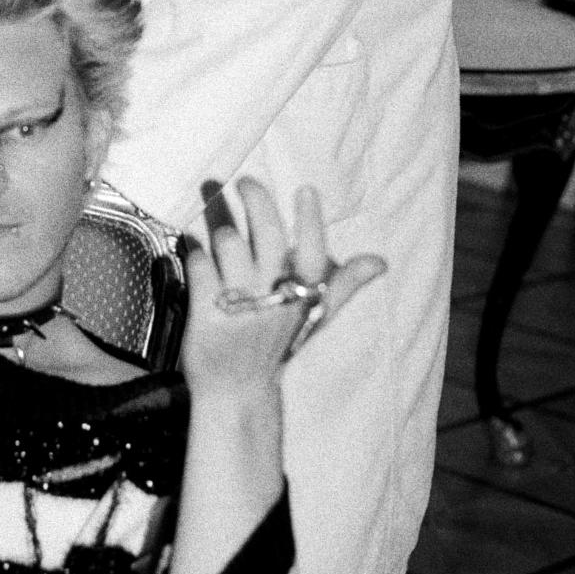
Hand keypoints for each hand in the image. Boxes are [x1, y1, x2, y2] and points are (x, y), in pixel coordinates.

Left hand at [180, 178, 385, 396]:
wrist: (237, 392)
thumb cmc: (277, 345)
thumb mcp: (314, 317)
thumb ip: (344, 284)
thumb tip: (381, 261)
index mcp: (302, 297)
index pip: (314, 253)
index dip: (311, 221)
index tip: (306, 189)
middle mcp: (273, 298)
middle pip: (267, 234)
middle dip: (256, 199)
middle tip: (244, 181)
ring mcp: (239, 306)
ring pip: (228, 242)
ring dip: (219, 228)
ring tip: (218, 229)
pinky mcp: (206, 314)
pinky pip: (198, 264)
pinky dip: (193, 251)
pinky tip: (193, 249)